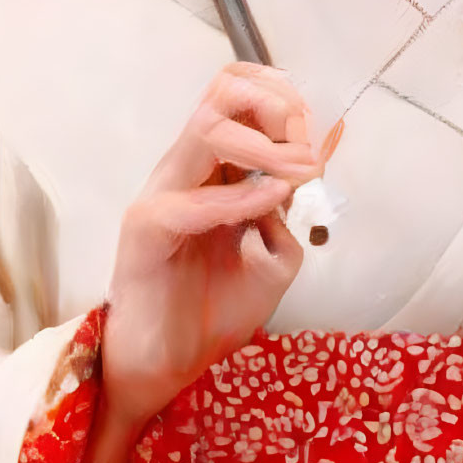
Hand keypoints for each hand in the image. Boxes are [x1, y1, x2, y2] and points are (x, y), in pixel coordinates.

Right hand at [100, 62, 315, 436]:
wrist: (167, 368)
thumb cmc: (213, 309)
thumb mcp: (274, 253)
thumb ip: (291, 208)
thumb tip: (316, 162)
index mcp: (208, 169)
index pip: (236, 94)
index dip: (282, 99)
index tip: (317, 134)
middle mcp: (182, 171)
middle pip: (222, 94)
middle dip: (277, 108)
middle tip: (308, 148)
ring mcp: (160, 195)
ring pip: (206, 130)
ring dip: (266, 146)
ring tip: (302, 172)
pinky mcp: (146, 232)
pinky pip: (193, 202)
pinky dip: (241, 197)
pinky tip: (274, 201)